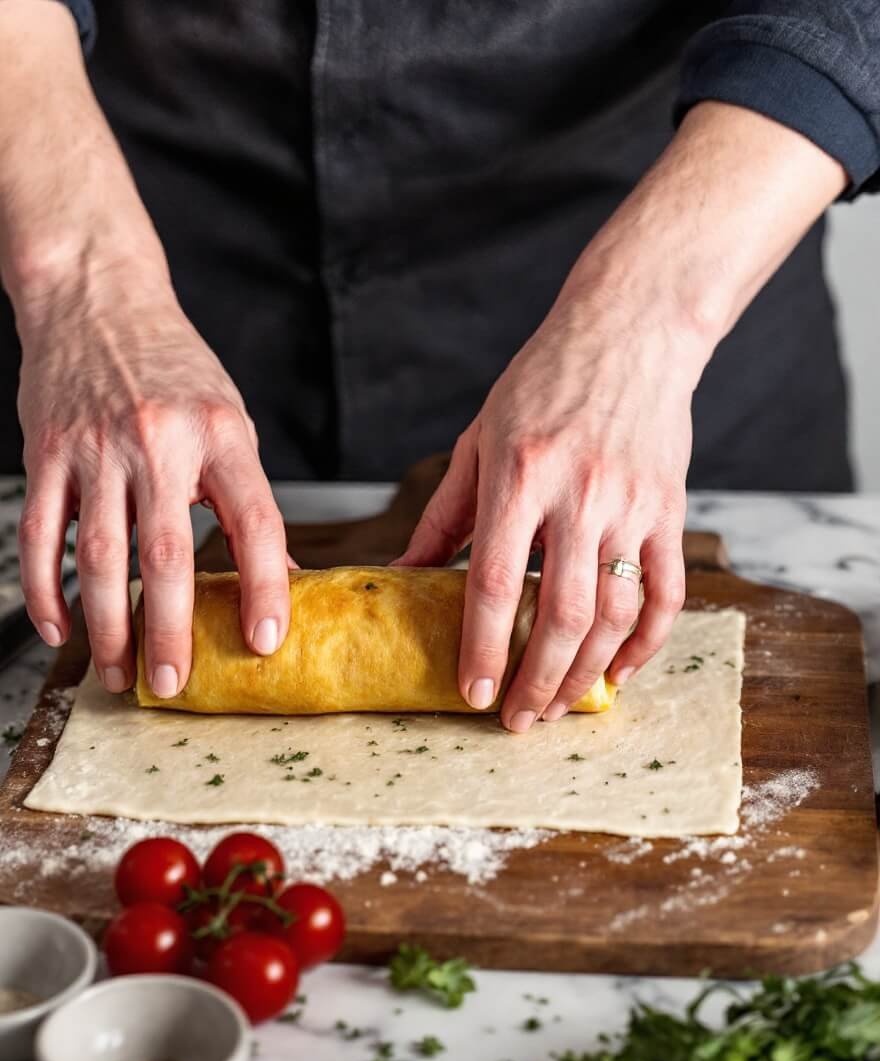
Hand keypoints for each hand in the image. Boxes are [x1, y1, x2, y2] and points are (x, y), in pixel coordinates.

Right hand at [15, 264, 289, 695]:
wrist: (96, 297)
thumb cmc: (171, 368)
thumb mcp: (227, 421)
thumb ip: (244, 496)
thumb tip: (279, 576)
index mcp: (220, 434)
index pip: (254, 521)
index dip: (264, 585)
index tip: (265, 640)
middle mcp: (158, 442)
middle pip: (166, 554)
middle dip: (169, 629)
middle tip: (172, 683)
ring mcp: (95, 448)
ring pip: (99, 556)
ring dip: (106, 626)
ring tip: (115, 674)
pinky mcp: (45, 453)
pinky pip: (41, 535)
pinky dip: (46, 590)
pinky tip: (58, 629)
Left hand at [398, 288, 694, 730]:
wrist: (631, 330)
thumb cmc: (542, 382)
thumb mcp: (478, 440)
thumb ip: (443, 515)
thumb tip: (402, 576)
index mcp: (519, 476)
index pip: (494, 582)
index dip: (482, 647)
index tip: (471, 694)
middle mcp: (578, 495)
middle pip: (560, 613)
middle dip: (537, 680)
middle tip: (516, 720)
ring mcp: (631, 505)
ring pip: (614, 614)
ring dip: (585, 673)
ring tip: (556, 706)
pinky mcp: (669, 509)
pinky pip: (665, 593)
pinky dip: (646, 642)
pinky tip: (619, 672)